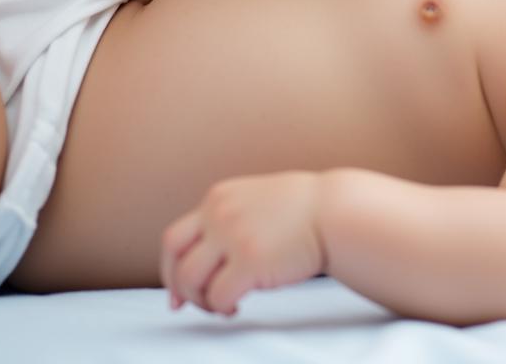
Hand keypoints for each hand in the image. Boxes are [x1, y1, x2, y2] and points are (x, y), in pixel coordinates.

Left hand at [160, 172, 324, 314]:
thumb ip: (229, 217)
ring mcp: (232, 236)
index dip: (171, 268)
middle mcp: (219, 213)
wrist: (334, 211)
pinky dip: (222, 308)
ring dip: (201, 300)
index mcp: (219, 198)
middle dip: (177, 285)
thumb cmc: (303, 210)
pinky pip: (218, 296)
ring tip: (221, 305)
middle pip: (174, 256)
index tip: (177, 290)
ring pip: (191, 279)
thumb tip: (208, 254)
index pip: (175, 237)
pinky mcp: (249, 261)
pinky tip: (237, 307)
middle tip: (189, 304)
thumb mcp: (254, 199)